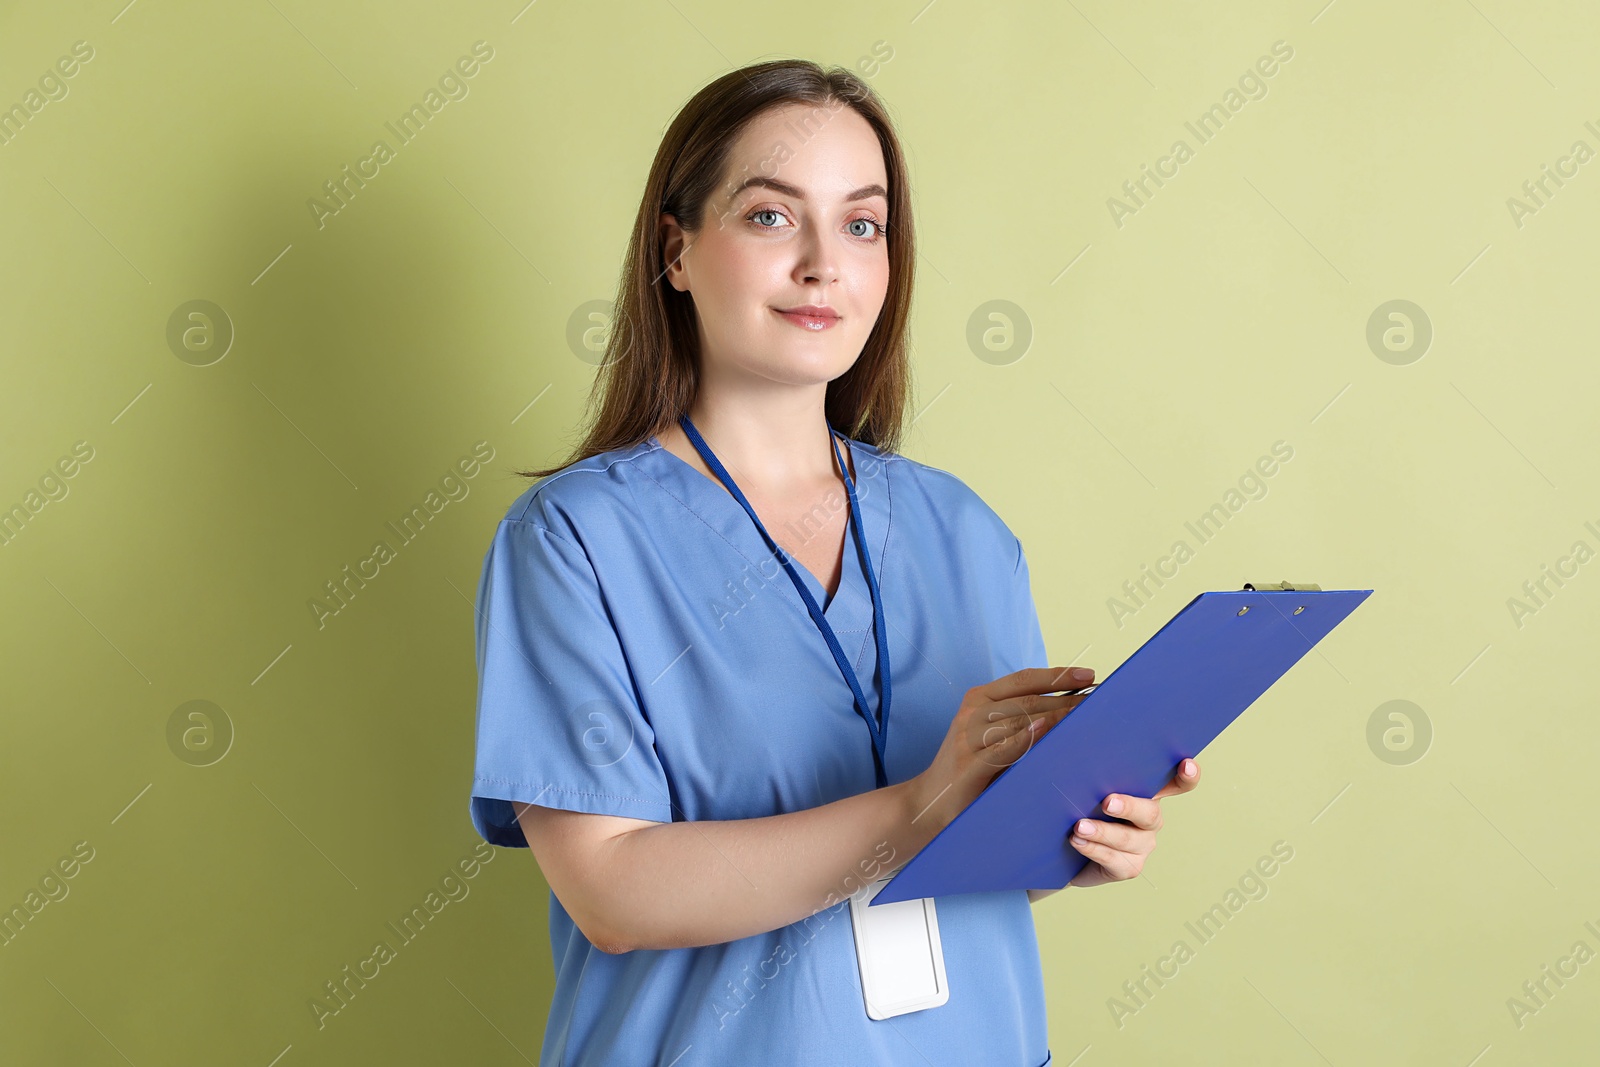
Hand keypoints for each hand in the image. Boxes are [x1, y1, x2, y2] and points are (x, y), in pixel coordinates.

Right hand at [904, 666, 1095, 837]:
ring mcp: (968, 738)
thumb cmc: (971, 766)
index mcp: (979, 698)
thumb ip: (1020, 718)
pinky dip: (1024, 739)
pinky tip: (1045, 731)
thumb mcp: (992, 735)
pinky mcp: (968, 765)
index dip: (1057, 676)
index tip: (1090, 676)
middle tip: (1100, 704)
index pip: (1023, 680)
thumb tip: (1070, 706)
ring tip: (1085, 719)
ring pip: (1018, 721)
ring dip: (1055, 717)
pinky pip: (1001, 749)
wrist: (931, 801)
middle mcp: (972, 712)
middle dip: (1066, 700)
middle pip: (1027, 700)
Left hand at [1065, 758, 1201, 888]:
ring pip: (1128, 838)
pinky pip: (1114, 859)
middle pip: (1150, 813)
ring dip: (1102, 831)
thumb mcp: (1083, 785)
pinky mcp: (1128, 867)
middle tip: (1107, 803)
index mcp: (1146, 793)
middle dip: (1129, 807)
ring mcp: (1142, 845)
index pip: (1176, 784)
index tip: (1186, 765)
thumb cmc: (1076, 806)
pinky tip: (1077, 841)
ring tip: (1080, 826)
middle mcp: (1150, 819)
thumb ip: (1090, 769)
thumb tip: (1075, 751)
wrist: (1064, 849)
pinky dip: (1093, 849)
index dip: (1187, 777)